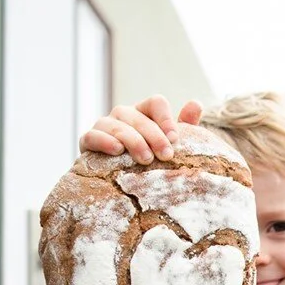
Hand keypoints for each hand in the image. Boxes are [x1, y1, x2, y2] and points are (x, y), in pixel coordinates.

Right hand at [78, 95, 202, 164]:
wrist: (116, 181)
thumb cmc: (148, 160)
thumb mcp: (167, 145)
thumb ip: (184, 126)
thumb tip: (196, 104)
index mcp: (145, 113)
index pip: (155, 103)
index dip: (166, 118)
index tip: (175, 139)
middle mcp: (124, 115)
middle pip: (137, 116)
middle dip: (153, 136)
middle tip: (166, 156)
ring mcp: (104, 126)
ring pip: (116, 126)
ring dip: (132, 140)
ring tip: (145, 158)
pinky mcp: (88, 141)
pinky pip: (92, 136)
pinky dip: (104, 141)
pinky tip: (117, 150)